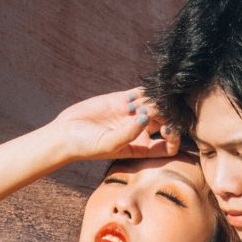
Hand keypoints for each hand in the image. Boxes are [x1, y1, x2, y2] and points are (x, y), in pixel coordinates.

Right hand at [51, 86, 179, 163]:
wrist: (66, 133)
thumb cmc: (87, 146)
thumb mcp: (109, 144)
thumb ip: (129, 133)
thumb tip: (146, 117)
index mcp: (143, 148)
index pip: (170, 144)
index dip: (175, 135)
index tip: (166, 129)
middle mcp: (142, 132)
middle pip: (167, 121)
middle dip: (163, 114)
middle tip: (145, 112)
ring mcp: (134, 115)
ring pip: (156, 104)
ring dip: (150, 102)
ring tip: (130, 107)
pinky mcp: (123, 100)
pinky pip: (142, 92)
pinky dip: (142, 92)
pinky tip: (127, 99)